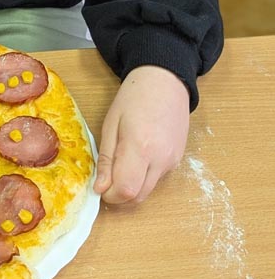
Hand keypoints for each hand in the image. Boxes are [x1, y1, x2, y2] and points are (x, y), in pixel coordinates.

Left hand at [94, 65, 189, 204]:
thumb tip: (100, 188)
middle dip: (120, 196)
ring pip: (148, 191)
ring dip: (132, 187)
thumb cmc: (133, 98)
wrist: (165, 82)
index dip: (110, 195)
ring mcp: (172, 161)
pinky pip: (157, 179)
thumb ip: (106, 158)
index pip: (126, 190)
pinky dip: (143, 178)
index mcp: (140, 147)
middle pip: (138, 197)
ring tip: (121, 164)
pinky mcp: (178, 160)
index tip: (100, 186)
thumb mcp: (111, 123)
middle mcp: (160, 159)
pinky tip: (136, 158)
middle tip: (107, 180)